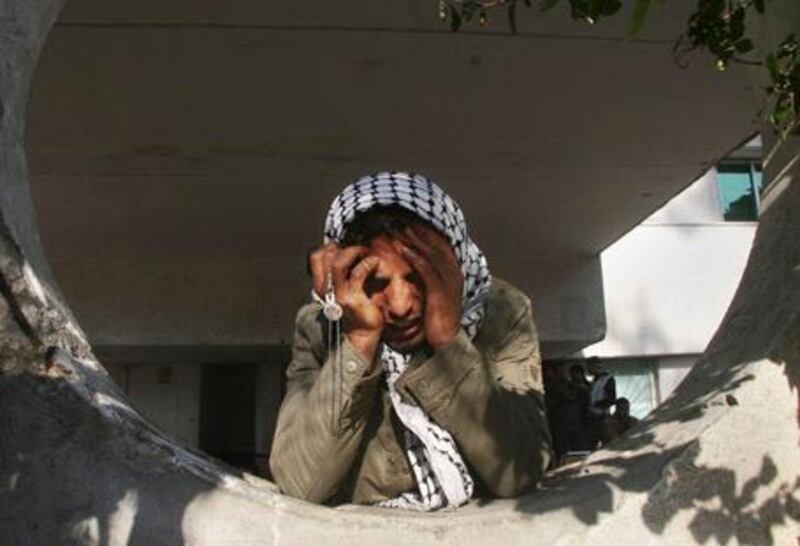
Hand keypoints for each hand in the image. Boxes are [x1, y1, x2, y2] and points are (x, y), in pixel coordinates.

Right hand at [308, 244, 382, 360]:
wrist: (363, 333)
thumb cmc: (358, 308)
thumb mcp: (347, 286)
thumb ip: (344, 271)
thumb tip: (350, 250)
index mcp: (323, 285)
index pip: (316, 257)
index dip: (330, 246)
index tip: (345, 245)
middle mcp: (327, 289)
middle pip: (326, 257)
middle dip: (344, 247)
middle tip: (359, 248)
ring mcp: (338, 294)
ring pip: (338, 264)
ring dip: (353, 252)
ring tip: (365, 252)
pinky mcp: (352, 299)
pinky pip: (358, 274)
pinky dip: (368, 264)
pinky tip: (374, 262)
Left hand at [393, 224, 462, 348]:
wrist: (447, 339)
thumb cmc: (437, 318)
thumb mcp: (434, 294)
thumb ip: (428, 279)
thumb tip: (415, 267)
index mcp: (453, 272)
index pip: (439, 246)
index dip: (424, 233)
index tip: (409, 223)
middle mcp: (454, 273)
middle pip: (436, 245)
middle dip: (419, 232)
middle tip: (402, 220)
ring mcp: (449, 282)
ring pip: (432, 254)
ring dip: (415, 240)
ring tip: (400, 229)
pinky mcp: (441, 291)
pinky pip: (427, 270)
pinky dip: (415, 257)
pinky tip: (403, 249)